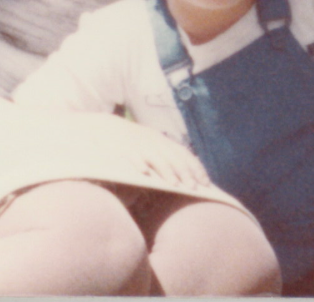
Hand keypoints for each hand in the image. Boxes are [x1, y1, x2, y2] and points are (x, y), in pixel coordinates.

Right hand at [76, 113, 209, 188]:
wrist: (108, 127)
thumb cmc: (132, 140)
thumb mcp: (151, 144)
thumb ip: (164, 155)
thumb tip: (180, 174)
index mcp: (163, 141)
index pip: (184, 154)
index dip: (195, 167)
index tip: (205, 181)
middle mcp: (155, 142)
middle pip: (174, 158)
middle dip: (185, 172)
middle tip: (194, 187)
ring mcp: (141, 145)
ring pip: (157, 158)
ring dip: (167, 171)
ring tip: (175, 184)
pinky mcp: (125, 149)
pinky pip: (133, 156)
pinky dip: (139, 163)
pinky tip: (144, 173)